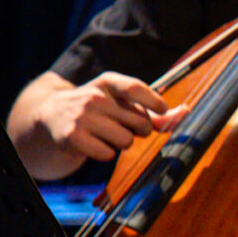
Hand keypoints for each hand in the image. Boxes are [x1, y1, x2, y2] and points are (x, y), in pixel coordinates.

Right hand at [26, 73, 183, 165]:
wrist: (51, 115)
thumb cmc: (97, 109)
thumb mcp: (118, 101)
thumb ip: (152, 109)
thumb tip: (186, 112)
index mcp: (107, 82)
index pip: (136, 88)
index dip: (154, 101)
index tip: (162, 109)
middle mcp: (94, 97)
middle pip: (139, 122)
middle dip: (140, 130)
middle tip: (126, 127)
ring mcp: (82, 117)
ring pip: (125, 141)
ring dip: (121, 143)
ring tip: (107, 135)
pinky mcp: (73, 137)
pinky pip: (107, 154)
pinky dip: (105, 154)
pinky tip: (94, 144)